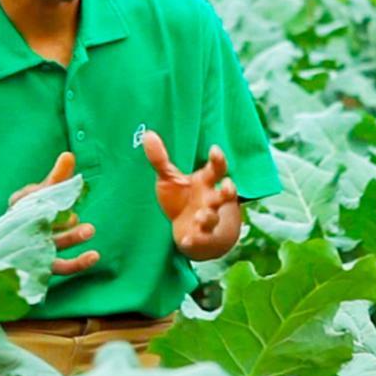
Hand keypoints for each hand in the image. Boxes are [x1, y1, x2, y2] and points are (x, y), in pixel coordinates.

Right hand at [10, 151, 99, 275]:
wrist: (16, 245)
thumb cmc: (31, 212)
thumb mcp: (43, 192)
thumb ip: (57, 177)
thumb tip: (68, 155)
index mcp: (18, 209)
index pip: (25, 200)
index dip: (37, 193)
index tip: (50, 185)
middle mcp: (23, 230)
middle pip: (39, 224)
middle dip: (55, 211)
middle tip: (75, 208)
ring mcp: (33, 250)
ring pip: (51, 245)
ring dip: (71, 237)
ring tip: (90, 229)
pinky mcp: (45, 266)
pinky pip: (61, 267)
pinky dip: (78, 263)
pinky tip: (95, 255)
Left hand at [142, 130, 240, 260]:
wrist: (190, 230)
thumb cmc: (182, 198)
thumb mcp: (170, 178)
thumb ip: (160, 159)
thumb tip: (147, 133)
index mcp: (206, 182)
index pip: (217, 169)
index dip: (218, 160)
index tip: (215, 150)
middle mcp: (211, 200)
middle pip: (225, 194)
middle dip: (228, 190)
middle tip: (227, 185)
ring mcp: (208, 219)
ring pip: (213, 217)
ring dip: (208, 216)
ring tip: (201, 215)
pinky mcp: (200, 237)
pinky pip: (200, 239)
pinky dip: (194, 240)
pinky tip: (185, 241)